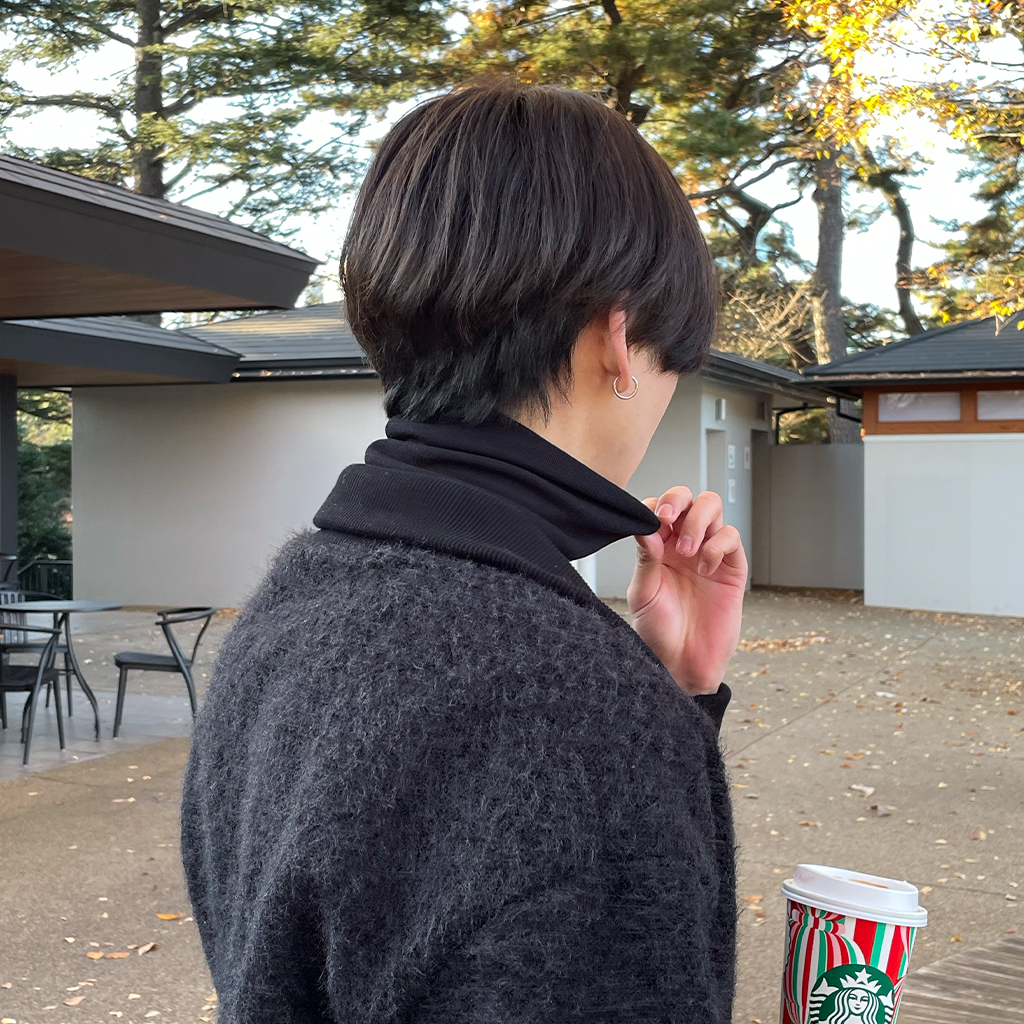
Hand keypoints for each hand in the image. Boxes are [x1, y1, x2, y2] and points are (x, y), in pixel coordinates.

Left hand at [627, 486, 747, 695]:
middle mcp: (682, 544)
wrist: (682, 662)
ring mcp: (708, 552)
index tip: (651, 519)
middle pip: (689, 499)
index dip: (655, 505)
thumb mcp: (643, 593)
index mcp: (658, 546)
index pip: (658, 508)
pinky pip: (731, 539)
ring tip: (687, 549)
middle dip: (679, 500)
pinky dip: (718, 545)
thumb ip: (646, 558)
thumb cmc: (658, 630)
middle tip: (669, 519)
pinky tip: (705, 568)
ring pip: (712, 509)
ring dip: (698, 521)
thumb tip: (645, 525)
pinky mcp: (731, 567)